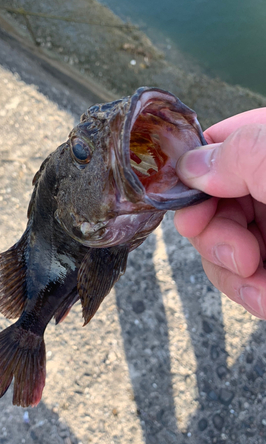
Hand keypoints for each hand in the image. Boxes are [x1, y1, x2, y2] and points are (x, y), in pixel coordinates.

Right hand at [174, 108, 265, 319]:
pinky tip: (264, 297)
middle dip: (212, 233)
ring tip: (256, 280)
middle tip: (236, 250)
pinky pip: (242, 278)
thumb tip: (191, 166)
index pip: (221, 146)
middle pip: (211, 203)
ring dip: (230, 271)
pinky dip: (249, 292)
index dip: (196, 172)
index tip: (186, 199)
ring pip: (220, 246)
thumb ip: (240, 155)